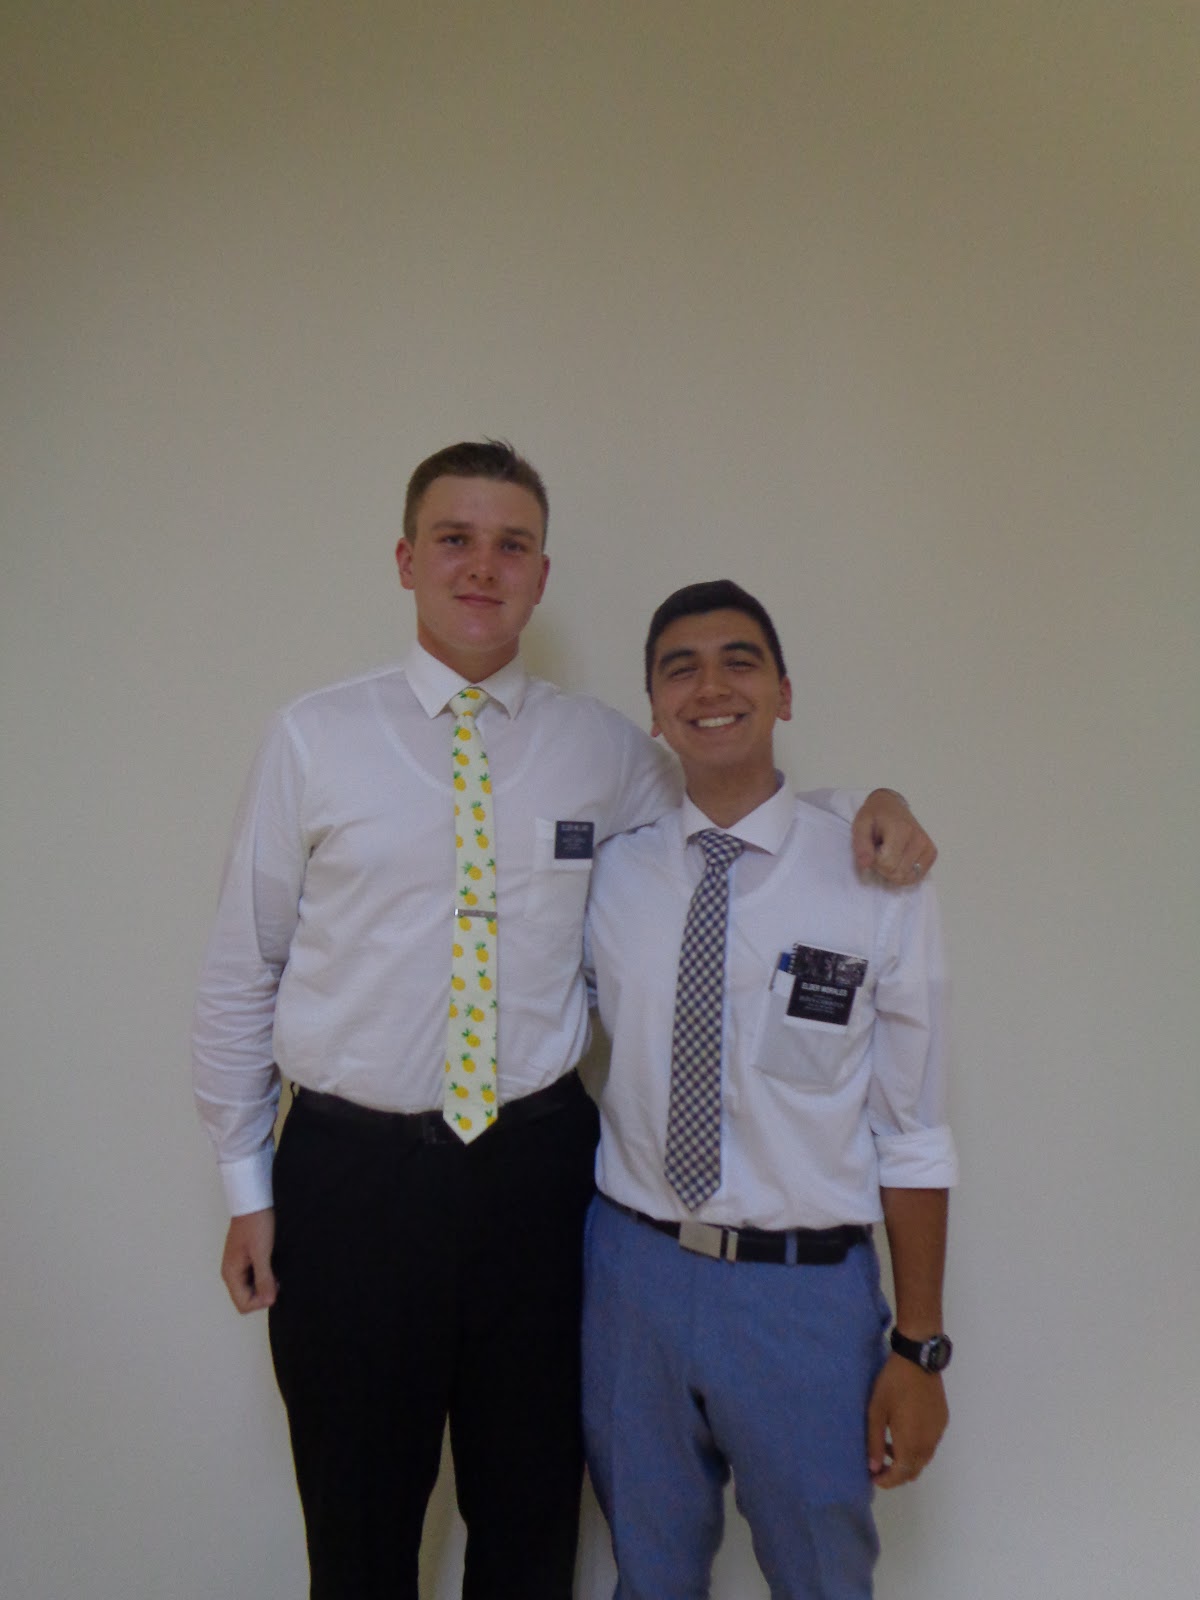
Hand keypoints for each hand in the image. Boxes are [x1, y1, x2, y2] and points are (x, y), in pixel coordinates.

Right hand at [220, 1208, 277, 1312]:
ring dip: (265, 1284)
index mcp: (231, 1273)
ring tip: (276, 1269)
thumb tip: (269, 1301)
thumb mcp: (261, 1252)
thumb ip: (264, 1278)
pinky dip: (265, 1275)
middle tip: (277, 1278)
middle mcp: (232, 1273)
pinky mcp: (246, 1258)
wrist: (254, 1200)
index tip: (275, 1286)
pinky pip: (254, 1276)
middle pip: (246, 1298)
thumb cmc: (256, 1223)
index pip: (243, 1305)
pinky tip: (274, 1264)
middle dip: (263, 1294)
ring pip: (251, 1288)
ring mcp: (238, 1266)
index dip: (261, 1302)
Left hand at [851, 790, 936, 883]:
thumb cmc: (874, 816)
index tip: (872, 848)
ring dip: (893, 871)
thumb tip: (864, 865)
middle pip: (897, 873)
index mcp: (901, 829)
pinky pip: (917, 877)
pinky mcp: (931, 853)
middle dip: (883, 867)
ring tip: (890, 853)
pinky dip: (904, 872)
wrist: (891, 806)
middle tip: (880, 850)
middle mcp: (918, 839)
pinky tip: (899, 858)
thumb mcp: (860, 825)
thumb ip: (861, 845)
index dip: (874, 861)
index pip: (887, 864)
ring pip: (907, 877)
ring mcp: (927, 847)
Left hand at [866, 1352, 947, 1487]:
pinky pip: (930, 1444)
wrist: (918, 1359)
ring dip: (907, 1460)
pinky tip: (903, 1431)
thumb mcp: (876, 1411)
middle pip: (914, 1471)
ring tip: (888, 1447)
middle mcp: (928, 1443)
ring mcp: (938, 1432)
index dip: (887, 1481)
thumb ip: (875, 1441)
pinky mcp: (942, 1421)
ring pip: (923, 1459)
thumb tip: (873, 1468)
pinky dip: (917, 1447)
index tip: (873, 1477)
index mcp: (911, 1443)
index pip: (901, 1474)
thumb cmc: (893, 1384)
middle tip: (879, 1466)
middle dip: (896, 1474)